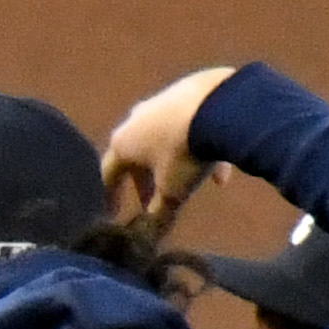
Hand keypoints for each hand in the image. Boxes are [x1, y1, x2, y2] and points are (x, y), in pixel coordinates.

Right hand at [100, 68, 244, 228]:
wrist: (219, 104)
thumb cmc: (183, 153)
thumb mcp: (172, 191)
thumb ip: (159, 215)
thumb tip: (148, 238)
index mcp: (123, 143)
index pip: (108, 174)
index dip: (111, 198)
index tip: (114, 216)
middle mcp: (136, 120)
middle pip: (135, 155)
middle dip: (143, 180)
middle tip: (150, 200)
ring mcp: (162, 101)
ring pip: (164, 140)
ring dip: (172, 164)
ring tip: (188, 185)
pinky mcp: (189, 90)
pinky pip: (189, 126)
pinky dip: (198, 146)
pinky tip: (219, 168)